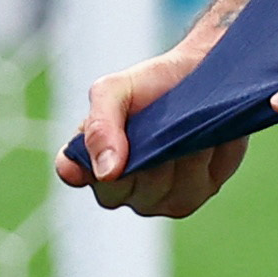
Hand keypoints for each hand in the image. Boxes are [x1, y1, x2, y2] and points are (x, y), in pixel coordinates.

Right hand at [63, 38, 242, 217]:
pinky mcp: (191, 197)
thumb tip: (106, 173)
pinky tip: (204, 143)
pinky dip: (203, 161)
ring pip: (162, 192)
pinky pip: (193, 190)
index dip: (84, 167)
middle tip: (157, 122)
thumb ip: (100, 125)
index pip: (73, 172)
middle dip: (143, 154)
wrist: (204, 78)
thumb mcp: (117, 89)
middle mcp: (118, 186)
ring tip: (184, 126)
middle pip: (122, 190)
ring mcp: (154, 198)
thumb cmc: (153, 84)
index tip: (106, 155)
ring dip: (178, 153)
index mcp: (89, 156)